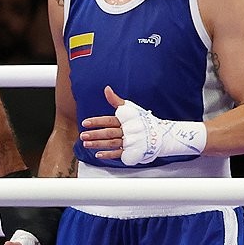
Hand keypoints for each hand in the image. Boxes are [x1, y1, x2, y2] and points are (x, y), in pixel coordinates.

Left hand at [82, 86, 206, 165]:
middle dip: (95, 134)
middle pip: (109, 133)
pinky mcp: (131, 151)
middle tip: (83, 136)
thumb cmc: (143, 121)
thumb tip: (106, 89)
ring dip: (98, 144)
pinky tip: (98, 155)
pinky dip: (109, 155)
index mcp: (125, 120)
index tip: (85, 123)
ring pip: (112, 143)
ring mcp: (129, 142)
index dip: (96, 121)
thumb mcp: (130, 108)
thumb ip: (116, 100)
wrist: (160, 135)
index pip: (108, 120)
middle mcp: (126, 131)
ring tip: (86, 144)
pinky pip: (119, 154)